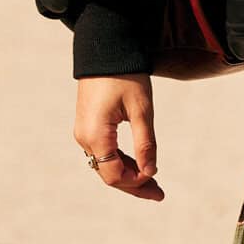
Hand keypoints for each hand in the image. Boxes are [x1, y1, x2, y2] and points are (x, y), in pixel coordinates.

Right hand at [74, 76, 163, 200]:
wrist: (105, 49)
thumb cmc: (126, 76)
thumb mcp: (141, 110)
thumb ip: (145, 143)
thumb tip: (150, 172)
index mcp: (96, 135)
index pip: (115, 175)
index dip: (136, 183)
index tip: (157, 182)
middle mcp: (85, 138)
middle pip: (109, 174)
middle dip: (134, 185)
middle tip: (160, 194)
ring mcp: (83, 132)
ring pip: (106, 164)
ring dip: (129, 174)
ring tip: (154, 182)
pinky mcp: (88, 126)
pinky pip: (104, 152)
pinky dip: (121, 161)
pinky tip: (140, 165)